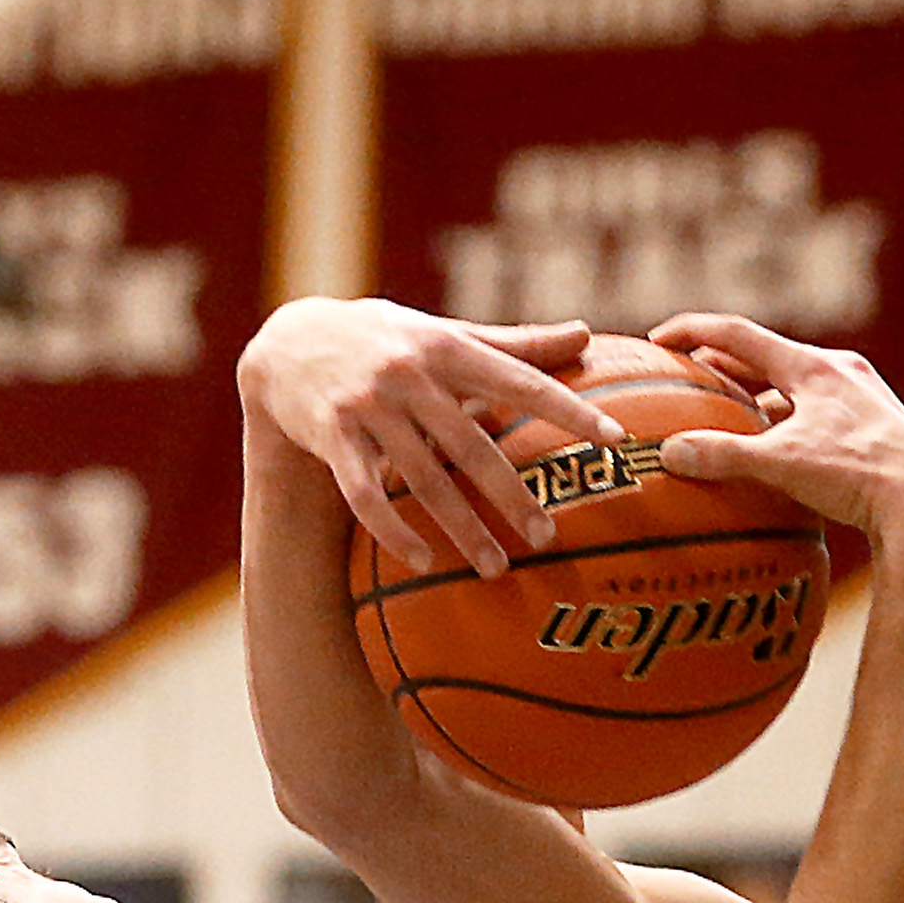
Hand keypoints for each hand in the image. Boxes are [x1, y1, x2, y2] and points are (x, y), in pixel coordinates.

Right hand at [239, 297, 625, 576]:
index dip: (569, 408)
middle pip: (471, 444)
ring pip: (422, 478)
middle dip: (512, 494)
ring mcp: (368, 407)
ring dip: (461, 528)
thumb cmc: (386, 341)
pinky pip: (365, 495)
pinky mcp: (332, 436)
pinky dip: (394, 530)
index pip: (520, 379)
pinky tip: (421, 561)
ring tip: (496, 568)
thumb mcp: (445, 334)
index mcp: (448, 347)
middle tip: (548, 537)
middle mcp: (409, 374)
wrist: (289, 344)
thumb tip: (589, 335)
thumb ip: (515, 342)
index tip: (614, 439)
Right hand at [646, 312, 903, 546]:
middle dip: (724, 367)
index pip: (739, 334)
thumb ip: (724, 456)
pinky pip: (819, 418)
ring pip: (796, 391)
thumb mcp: (782, 463)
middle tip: (688, 379)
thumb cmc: (857, 473)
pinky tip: (780, 457)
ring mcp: (863, 401)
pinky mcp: (878, 431)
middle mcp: (841, 373)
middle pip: (768, 359)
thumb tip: (670, 452)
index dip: (694, 332)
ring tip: (729, 421)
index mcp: (813, 366)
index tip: (658, 339)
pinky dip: (789, 428)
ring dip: (759, 402)